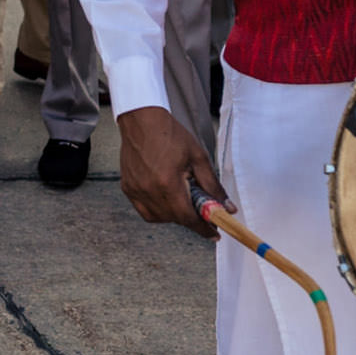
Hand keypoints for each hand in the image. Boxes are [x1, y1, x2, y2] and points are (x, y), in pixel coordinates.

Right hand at [117, 104, 230, 237]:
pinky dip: (157, 211)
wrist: (141, 121)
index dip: (203, 228)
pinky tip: (165, 198)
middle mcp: (149, 190)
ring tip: (182, 202)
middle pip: (173, 219)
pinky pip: (144, 210)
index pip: (187, 218)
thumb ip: (213, 186)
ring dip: (173, 216)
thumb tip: (227, 207)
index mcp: (168, 183)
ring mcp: (135, 190)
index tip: (214, 234)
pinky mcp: (127, 187)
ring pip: (157, 217)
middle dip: (190, 220)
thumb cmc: (170, 135)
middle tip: (202, 213)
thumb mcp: (198, 158)